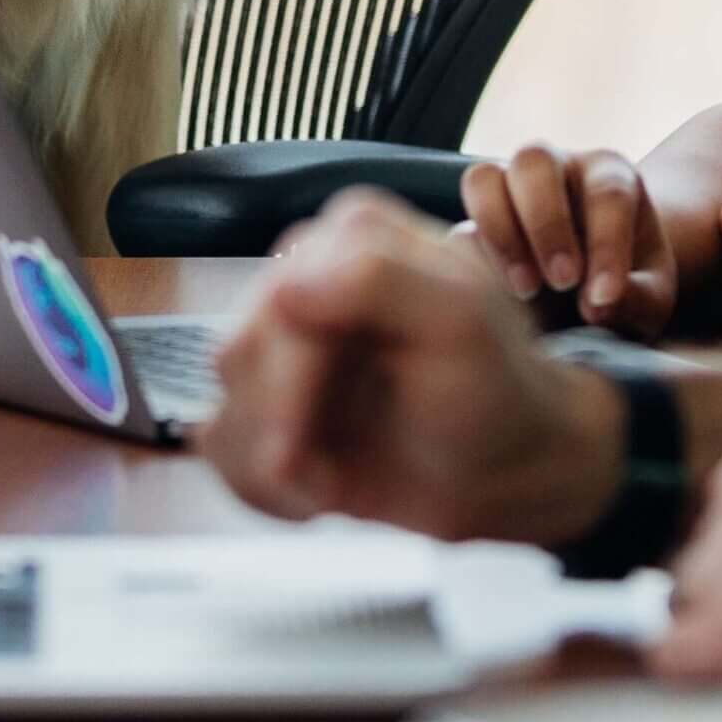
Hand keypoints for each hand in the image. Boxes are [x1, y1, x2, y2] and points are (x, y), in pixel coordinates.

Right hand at [201, 189, 623, 546]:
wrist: (502, 467)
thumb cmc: (493, 388)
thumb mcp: (460, 321)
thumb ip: (379, 281)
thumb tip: (285, 285)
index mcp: (351, 234)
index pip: (278, 302)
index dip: (290, 384)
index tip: (311, 449)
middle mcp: (306, 274)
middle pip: (239, 355)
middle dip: (283, 431)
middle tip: (329, 479)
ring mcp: (281, 338)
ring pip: (221, 404)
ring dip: (273, 467)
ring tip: (334, 482)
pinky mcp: (268, 397)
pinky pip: (219, 444)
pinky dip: (263, 487)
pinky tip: (320, 487)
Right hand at [461, 142, 679, 338]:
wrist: (594, 290)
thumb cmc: (630, 287)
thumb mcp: (651, 299)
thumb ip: (636, 299)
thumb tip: (596, 305)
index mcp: (611, 175)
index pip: (607, 192)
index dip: (607, 244)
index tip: (603, 298)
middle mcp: (557, 169)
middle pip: (534, 160)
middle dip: (545, 223)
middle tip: (562, 284)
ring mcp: (510, 190)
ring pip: (483, 178)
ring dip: (498, 233)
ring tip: (524, 291)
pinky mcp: (478, 226)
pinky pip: (458, 229)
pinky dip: (473, 265)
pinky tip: (499, 301)